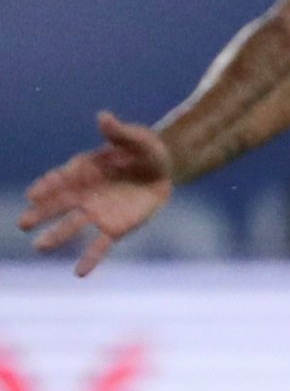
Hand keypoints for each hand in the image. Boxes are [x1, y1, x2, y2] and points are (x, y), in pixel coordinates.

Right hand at [22, 111, 174, 274]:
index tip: (35, 194)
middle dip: (41, 213)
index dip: (48, 186)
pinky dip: (90, 259)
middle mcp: (83, 194)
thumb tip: (104, 117)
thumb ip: (119, 133)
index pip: (61, 179)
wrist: (164, 171)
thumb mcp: (138, 140)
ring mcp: (96, 213)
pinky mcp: (114, 228)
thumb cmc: (145, 151)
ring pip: (72, 226)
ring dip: (56, 237)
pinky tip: (79, 274)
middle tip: (23, 223)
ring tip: (39, 248)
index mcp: (82, 171)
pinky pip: (100, 246)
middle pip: (57, 205)